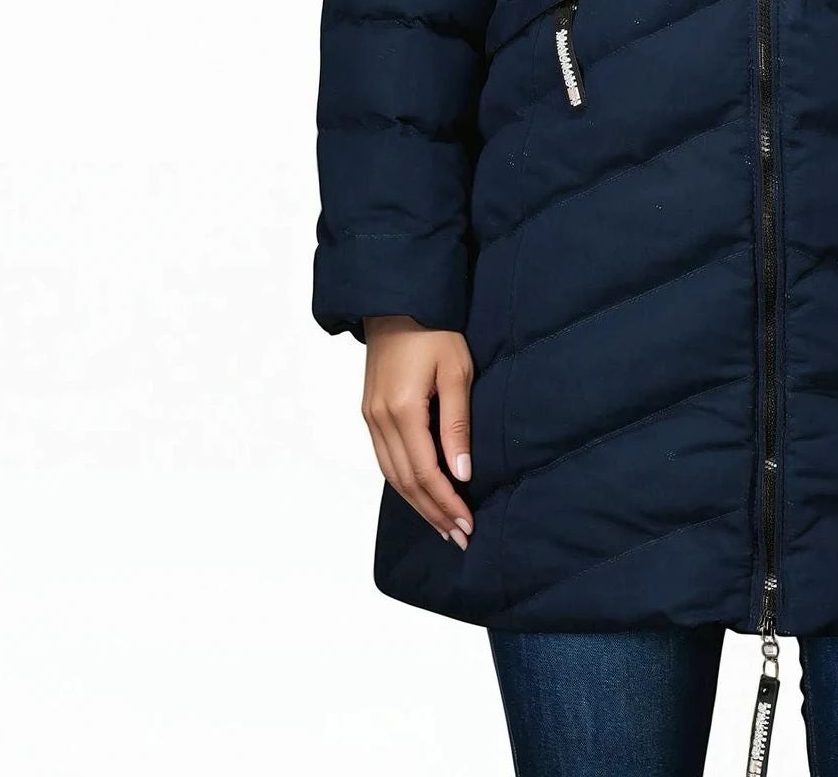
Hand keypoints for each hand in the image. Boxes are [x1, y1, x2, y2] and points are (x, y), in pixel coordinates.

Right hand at [360, 316, 476, 547]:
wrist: (397, 301)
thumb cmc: (434, 329)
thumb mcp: (457, 370)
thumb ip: (457, 424)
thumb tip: (461, 472)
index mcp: (402, 410)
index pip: (425, 472)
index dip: (446, 502)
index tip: (467, 523)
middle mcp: (379, 420)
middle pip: (406, 481)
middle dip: (433, 512)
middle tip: (459, 536)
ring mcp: (370, 417)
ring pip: (392, 474)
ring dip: (418, 503)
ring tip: (443, 525)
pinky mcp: (370, 412)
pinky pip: (385, 459)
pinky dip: (404, 482)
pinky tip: (420, 493)